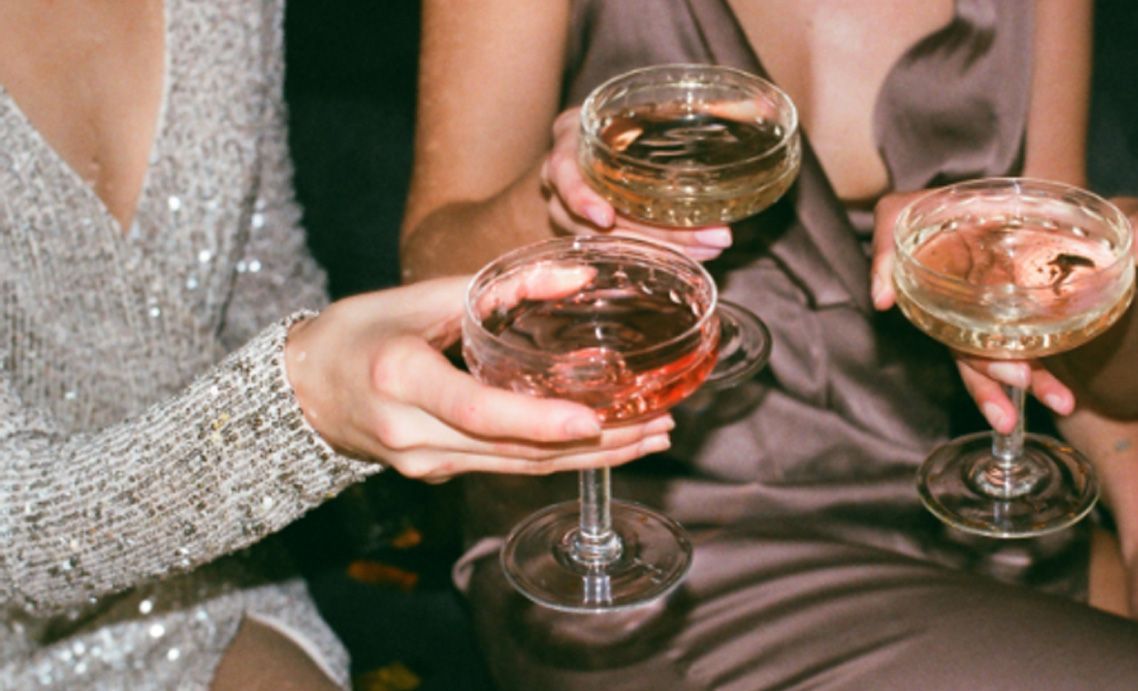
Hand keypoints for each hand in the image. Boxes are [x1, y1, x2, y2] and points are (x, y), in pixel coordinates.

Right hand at [284, 275, 672, 482]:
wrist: (302, 390)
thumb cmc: (357, 331)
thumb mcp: (419, 296)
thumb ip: (498, 288)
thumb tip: (578, 276)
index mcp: (400, 378)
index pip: (476, 410)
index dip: (536, 421)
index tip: (592, 420)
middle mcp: (412, 433)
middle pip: (513, 452)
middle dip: (594, 445)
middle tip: (658, 426)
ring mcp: (424, 463)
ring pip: (517, 468)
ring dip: (589, 459)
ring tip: (649, 438)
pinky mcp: (436, 472)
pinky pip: (504, 467)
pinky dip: (556, 458)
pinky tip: (602, 445)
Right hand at [539, 107, 733, 260]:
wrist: (606, 137)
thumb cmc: (626, 117)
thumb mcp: (646, 104)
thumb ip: (684, 110)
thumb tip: (760, 109)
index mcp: (570, 140)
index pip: (562, 172)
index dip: (581, 197)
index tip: (606, 217)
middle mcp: (563, 181)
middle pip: (597, 219)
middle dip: (655, 233)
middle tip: (709, 239)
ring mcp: (574, 213)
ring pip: (611, 244)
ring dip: (663, 249)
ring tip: (710, 248)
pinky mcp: (594, 234)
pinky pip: (620, 252)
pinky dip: (658, 254)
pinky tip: (692, 258)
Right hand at [869, 190, 1074, 433]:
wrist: (959, 191)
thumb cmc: (923, 208)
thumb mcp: (892, 219)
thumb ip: (884, 257)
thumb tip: (880, 300)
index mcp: (943, 308)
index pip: (964, 351)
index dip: (984, 377)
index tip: (1012, 393)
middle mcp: (969, 315)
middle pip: (992, 362)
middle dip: (1016, 387)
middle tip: (1048, 402)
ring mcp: (993, 306)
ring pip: (1013, 350)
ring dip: (1038, 379)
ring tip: (1064, 402)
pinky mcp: (1017, 293)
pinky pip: (1033, 325)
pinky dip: (1052, 345)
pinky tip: (1071, 361)